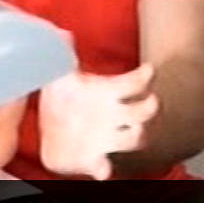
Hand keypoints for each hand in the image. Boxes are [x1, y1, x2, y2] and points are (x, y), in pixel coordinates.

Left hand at [36, 64, 157, 179]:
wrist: (52, 129)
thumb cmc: (66, 97)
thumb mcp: (60, 74)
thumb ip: (62, 54)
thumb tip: (62, 33)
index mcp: (110, 92)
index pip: (134, 82)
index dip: (143, 76)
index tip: (149, 70)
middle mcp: (115, 116)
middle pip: (144, 111)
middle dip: (149, 107)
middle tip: (151, 102)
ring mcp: (108, 139)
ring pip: (133, 138)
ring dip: (135, 135)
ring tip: (135, 131)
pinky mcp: (93, 160)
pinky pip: (104, 167)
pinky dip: (105, 169)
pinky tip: (103, 169)